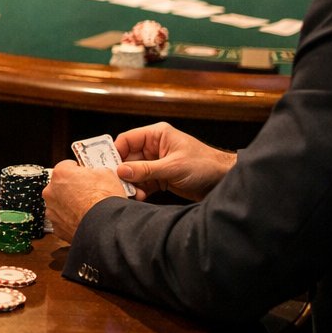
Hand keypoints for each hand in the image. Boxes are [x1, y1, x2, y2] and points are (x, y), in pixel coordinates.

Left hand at [43, 160, 129, 241]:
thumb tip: (95, 174)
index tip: (84, 174)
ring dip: (69, 204)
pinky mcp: (56, 226)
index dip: (78, 170)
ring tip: (86, 207)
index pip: (66, 166)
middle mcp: (51, 191)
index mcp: (61, 173)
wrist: (105, 226)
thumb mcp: (105, 173)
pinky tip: (83, 218)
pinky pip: (62, 219)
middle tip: (87, 193)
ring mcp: (52, 210)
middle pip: (60, 185)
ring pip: (59, 203)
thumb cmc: (105, 201)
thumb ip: (94, 171)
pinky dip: (70, 219)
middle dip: (72, 188)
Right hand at [114, 122, 236, 201]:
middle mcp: (154, 147)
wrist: (223, 181)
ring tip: (133, 194)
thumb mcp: (173, 167)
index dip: (115, 152)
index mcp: (157, 135)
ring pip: (134, 172)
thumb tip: (121, 170)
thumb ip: (146, 169)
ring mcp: (157, 162)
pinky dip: (140, 189)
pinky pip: (143, 182)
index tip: (108, 166)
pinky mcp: (161, 177)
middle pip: (128, 158)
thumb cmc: (205, 165)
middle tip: (119, 185)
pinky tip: (139, 196)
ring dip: (132, 183)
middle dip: (124, 172)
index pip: (127, 140)